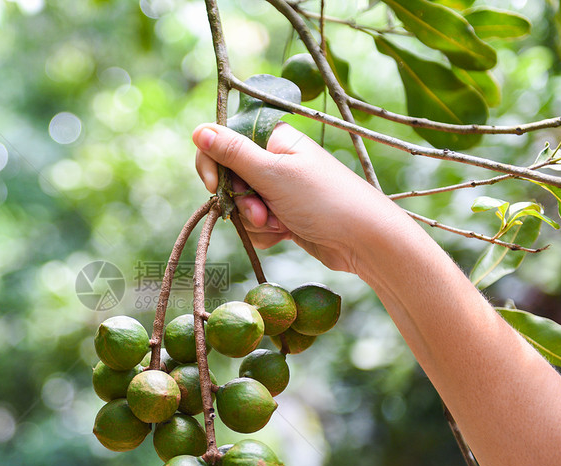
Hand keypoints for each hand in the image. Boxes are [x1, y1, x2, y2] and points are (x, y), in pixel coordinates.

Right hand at [193, 122, 396, 274]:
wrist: (363, 240)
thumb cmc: (323, 199)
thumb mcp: (272, 173)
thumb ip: (233, 153)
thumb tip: (198, 130)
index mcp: (274, 139)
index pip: (224, 142)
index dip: (214, 165)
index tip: (216, 186)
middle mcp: (275, 160)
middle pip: (230, 178)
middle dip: (240, 200)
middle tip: (261, 211)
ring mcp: (280, 189)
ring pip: (241, 206)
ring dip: (254, 221)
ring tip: (280, 224)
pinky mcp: (285, 215)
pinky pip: (257, 224)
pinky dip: (266, 233)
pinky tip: (286, 234)